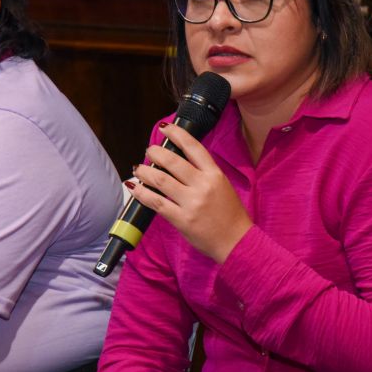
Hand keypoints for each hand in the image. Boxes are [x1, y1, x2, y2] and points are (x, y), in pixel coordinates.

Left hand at [131, 123, 252, 263]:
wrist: (236, 242)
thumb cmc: (230, 215)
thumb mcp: (222, 186)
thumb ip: (203, 173)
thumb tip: (179, 161)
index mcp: (215, 174)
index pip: (193, 147)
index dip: (177, 134)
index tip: (165, 128)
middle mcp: (203, 186)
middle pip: (172, 161)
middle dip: (155, 153)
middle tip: (149, 151)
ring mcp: (192, 203)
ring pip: (160, 180)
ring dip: (145, 171)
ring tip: (138, 168)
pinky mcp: (182, 219)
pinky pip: (156, 202)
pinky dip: (141, 193)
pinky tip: (134, 187)